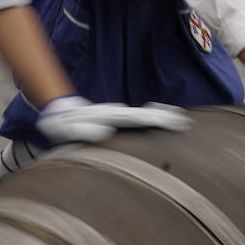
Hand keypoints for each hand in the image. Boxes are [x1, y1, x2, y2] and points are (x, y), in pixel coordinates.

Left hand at [35, 95, 190, 143]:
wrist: (59, 113)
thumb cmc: (62, 126)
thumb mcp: (66, 130)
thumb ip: (82, 131)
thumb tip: (104, 132)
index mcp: (109, 116)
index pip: (136, 118)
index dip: (154, 120)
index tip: (170, 122)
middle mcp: (117, 114)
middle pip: (145, 115)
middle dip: (165, 118)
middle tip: (186, 122)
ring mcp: (118, 116)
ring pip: (145, 115)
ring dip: (163, 117)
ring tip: (182, 120)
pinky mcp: (118, 120)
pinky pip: (140, 120)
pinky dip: (155, 118)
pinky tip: (164, 121)